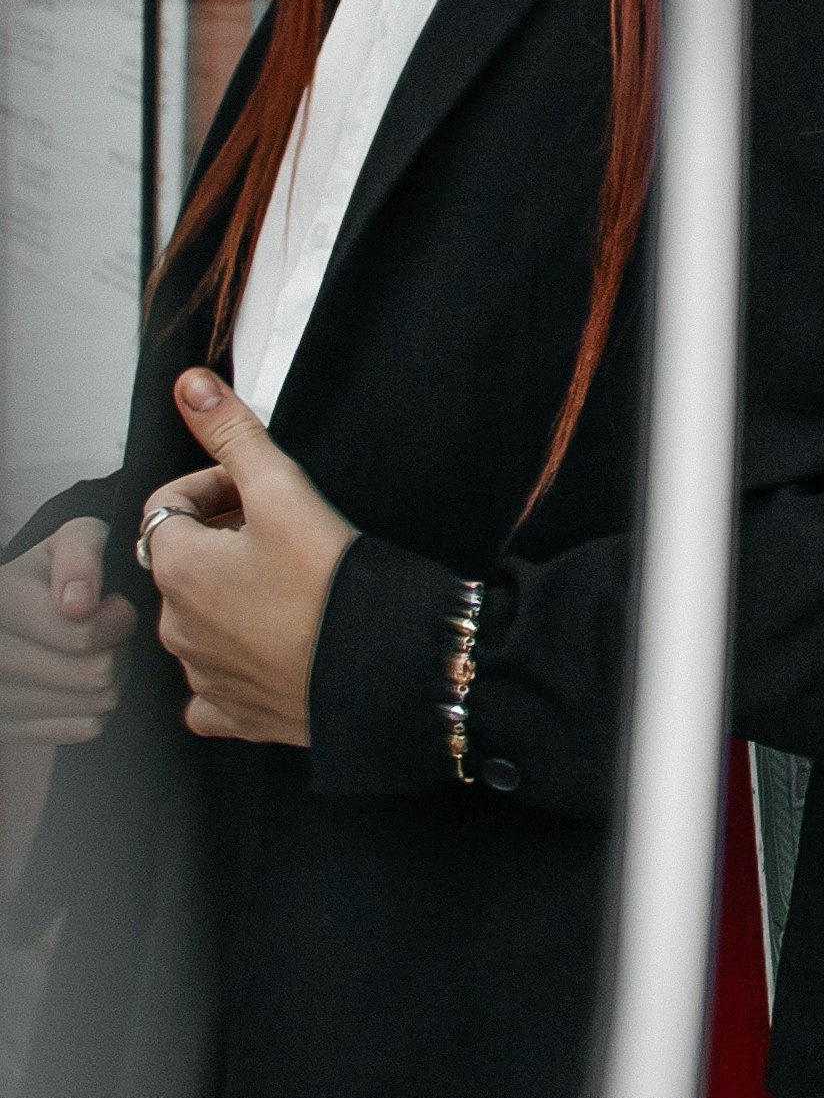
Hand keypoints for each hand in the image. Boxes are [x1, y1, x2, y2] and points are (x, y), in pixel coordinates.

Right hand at [0, 518, 134, 741]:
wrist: (14, 612)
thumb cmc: (51, 573)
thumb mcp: (68, 542)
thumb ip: (79, 556)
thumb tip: (77, 604)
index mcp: (2, 602)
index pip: (83, 635)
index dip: (116, 619)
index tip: (113, 605)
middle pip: (96, 674)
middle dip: (119, 648)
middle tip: (110, 632)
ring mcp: (0, 698)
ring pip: (96, 705)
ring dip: (114, 678)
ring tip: (98, 652)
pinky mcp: (12, 728)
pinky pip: (86, 728)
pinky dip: (95, 706)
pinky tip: (81, 682)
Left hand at [141, 372, 355, 746]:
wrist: (380, 666)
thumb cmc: (333, 581)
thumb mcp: (282, 488)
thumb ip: (232, 432)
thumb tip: (191, 385)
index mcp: (177, 568)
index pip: (169, 507)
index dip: (213, 487)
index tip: (257, 490)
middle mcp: (176, 626)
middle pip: (185, 563)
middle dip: (223, 541)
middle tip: (282, 534)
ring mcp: (202, 674)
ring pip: (198, 621)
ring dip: (230, 598)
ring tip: (289, 586)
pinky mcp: (234, 712)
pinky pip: (213, 688)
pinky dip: (233, 666)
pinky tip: (271, 648)